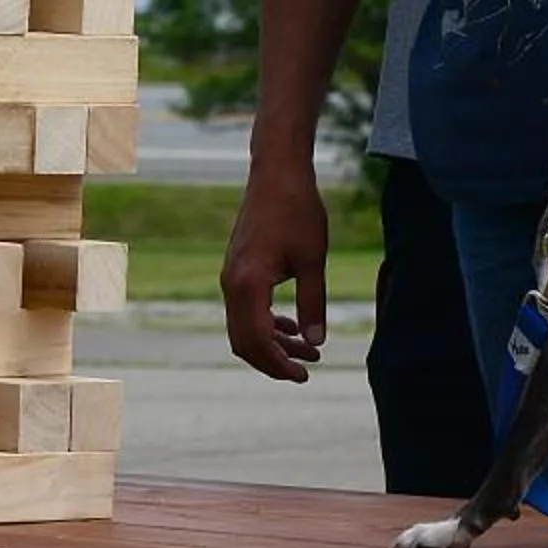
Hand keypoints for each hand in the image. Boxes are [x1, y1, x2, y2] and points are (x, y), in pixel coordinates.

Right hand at [220, 157, 329, 381]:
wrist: (277, 172)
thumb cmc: (297, 210)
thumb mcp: (312, 261)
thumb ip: (312, 304)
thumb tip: (316, 342)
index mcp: (248, 284)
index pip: (257, 341)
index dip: (279, 364)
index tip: (304, 375)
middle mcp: (232, 283)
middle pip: (245, 341)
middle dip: (274, 361)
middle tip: (306, 370)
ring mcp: (231, 276)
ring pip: (244, 326)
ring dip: (273, 343)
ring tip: (309, 351)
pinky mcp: (238, 268)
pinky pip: (245, 309)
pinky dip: (266, 324)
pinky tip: (292, 326)